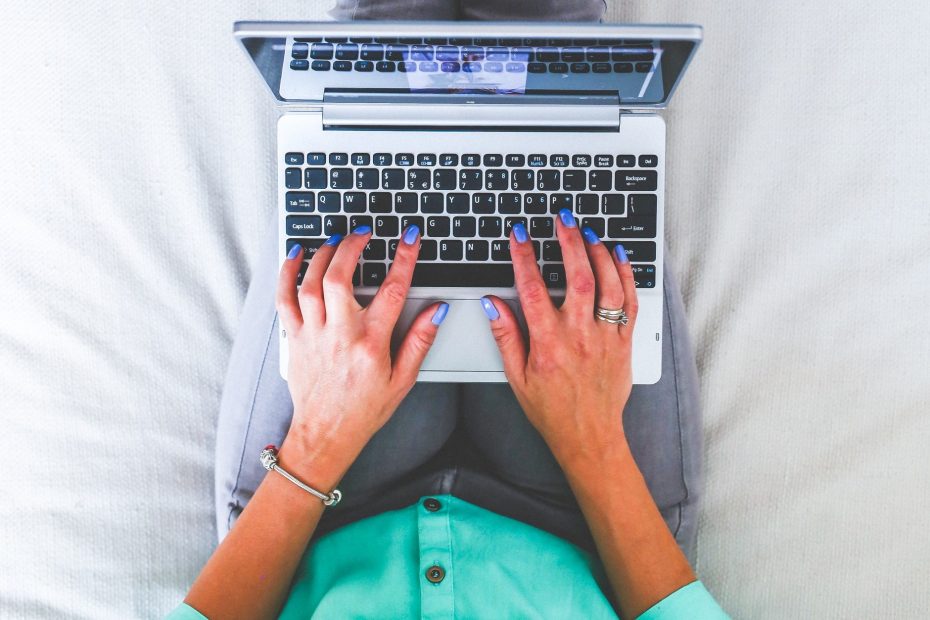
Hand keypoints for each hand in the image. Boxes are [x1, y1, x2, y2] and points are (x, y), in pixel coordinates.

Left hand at [274, 225, 447, 479]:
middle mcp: (339, 334)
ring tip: (337, 239)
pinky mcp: (294, 337)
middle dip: (352, 246)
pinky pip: (285, 298)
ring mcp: (313, 334)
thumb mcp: (403, 379)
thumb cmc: (365, 409)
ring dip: (323, 254)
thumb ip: (420, 340)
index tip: (410, 237)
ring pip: (310, 282)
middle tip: (364, 232)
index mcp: (371, 343)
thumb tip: (438, 311)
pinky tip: (296, 254)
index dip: (404, 258)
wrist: (326, 434)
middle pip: (340, 277)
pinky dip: (288, 272)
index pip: (392, 291)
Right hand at [483, 210, 638, 466]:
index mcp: (549, 343)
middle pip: (578, 276)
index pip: (532, 289)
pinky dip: (626, 275)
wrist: (589, 436)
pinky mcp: (624, 342)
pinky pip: (629, 302)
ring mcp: (606, 337)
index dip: (524, 257)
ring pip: (608, 284)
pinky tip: (619, 257)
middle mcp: (580, 335)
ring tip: (588, 232)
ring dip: (599, 253)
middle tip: (563, 220)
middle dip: (569, 242)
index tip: (519, 235)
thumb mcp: (517, 377)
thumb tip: (493, 305)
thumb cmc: (552, 411)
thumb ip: (506, 337)